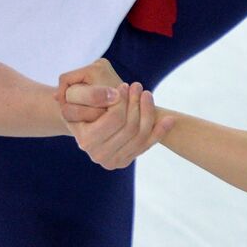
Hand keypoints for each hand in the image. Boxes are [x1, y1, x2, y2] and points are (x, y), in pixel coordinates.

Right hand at [57, 59, 174, 168]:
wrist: (84, 121)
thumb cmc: (79, 103)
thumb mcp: (76, 94)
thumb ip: (86, 92)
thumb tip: (93, 95)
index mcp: (86, 139)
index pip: (114, 118)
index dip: (123, 100)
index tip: (125, 85)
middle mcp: (99, 155)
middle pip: (130, 127)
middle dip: (136, 104)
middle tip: (137, 86)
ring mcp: (113, 161)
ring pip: (140, 135)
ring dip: (149, 112)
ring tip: (146, 94)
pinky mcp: (126, 160)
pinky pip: (147, 145)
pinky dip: (160, 131)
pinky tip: (170, 119)